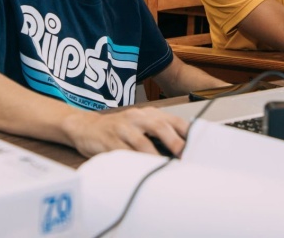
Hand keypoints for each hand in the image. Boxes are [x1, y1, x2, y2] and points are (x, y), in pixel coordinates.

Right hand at [63, 107, 189, 157]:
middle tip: (184, 156)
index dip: (186, 132)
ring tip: (166, 168)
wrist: (86, 127)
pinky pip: (124, 154)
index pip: (172, 120)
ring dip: (155, 156)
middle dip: (174, 141)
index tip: (197, 145)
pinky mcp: (109, 142)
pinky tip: (142, 171)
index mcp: (148, 114)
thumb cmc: (119, 129)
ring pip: (142, 142)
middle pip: (159, 126)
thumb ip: (160, 133)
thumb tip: (184, 150)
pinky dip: (135, 162)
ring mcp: (122, 129)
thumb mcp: (140, 124)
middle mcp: (136, 118)